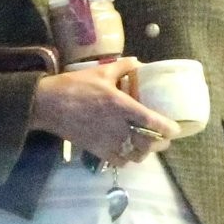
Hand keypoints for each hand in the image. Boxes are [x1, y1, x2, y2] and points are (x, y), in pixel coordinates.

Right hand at [29, 56, 180, 165]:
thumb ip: (122, 67)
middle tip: (164, 139)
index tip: (176, 129)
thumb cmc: (74, 86)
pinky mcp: (96, 150)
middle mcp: (117, 126)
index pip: (151, 121)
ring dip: (145, 153)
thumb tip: (138, 62)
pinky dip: (127, 160)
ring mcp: (106, 140)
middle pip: (147, 142)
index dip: (167, 128)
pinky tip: (129, 154)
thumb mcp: (100, 71)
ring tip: (148, 147)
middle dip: (160, 143)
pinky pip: (118, 162)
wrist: (47, 104)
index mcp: (121, 105)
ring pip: (135, 155)